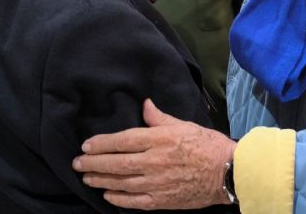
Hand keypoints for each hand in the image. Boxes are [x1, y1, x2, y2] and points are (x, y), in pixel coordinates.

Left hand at [72, 98, 236, 209]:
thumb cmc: (207, 144)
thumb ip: (159, 117)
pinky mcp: (162, 200)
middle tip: (77, 163)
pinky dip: (118, 198)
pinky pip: (134, 201)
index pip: (123, 140)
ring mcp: (157, 183)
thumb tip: (144, 104)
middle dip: (94, 163)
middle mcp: (154, 161)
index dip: (102, 143)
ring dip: (101, 180)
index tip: (87, 145)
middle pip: (117, 163)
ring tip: (87, 177)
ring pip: (121, 182)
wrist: (227, 172)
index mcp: (159, 139)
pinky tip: (107, 194)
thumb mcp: (183, 124)